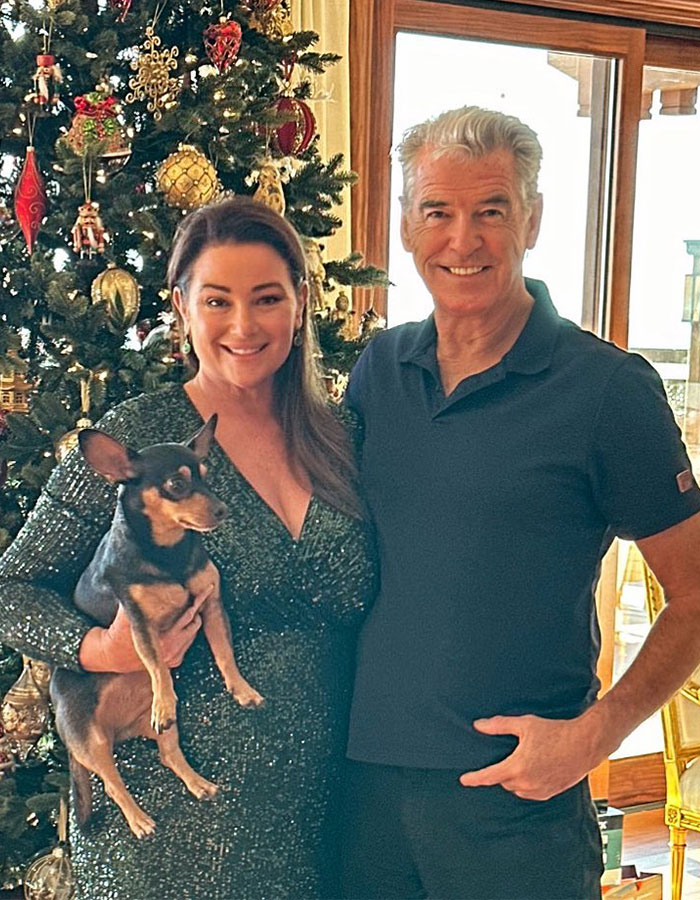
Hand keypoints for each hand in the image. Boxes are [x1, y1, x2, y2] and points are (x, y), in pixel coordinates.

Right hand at [79, 584, 213, 672]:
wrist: (110, 655)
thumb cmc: (120, 629)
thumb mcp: (129, 610)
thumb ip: (143, 597)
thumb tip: (153, 579)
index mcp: (163, 636)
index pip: (188, 614)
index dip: (198, 599)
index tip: (208, 588)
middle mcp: (171, 649)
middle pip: (196, 622)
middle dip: (196, 609)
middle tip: (198, 596)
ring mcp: (174, 657)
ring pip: (194, 632)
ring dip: (192, 621)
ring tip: (187, 609)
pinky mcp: (175, 662)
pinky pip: (189, 643)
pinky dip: (187, 633)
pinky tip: (179, 624)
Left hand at [459, 711, 606, 800]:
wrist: (584, 744)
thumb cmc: (555, 732)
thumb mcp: (524, 725)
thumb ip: (498, 726)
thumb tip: (478, 726)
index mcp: (517, 767)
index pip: (489, 776)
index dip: (474, 779)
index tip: (463, 780)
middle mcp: (526, 783)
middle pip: (503, 781)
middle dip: (501, 771)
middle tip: (509, 755)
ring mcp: (539, 790)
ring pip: (517, 789)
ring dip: (514, 778)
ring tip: (524, 760)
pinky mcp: (550, 793)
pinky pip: (530, 792)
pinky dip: (527, 784)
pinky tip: (534, 769)